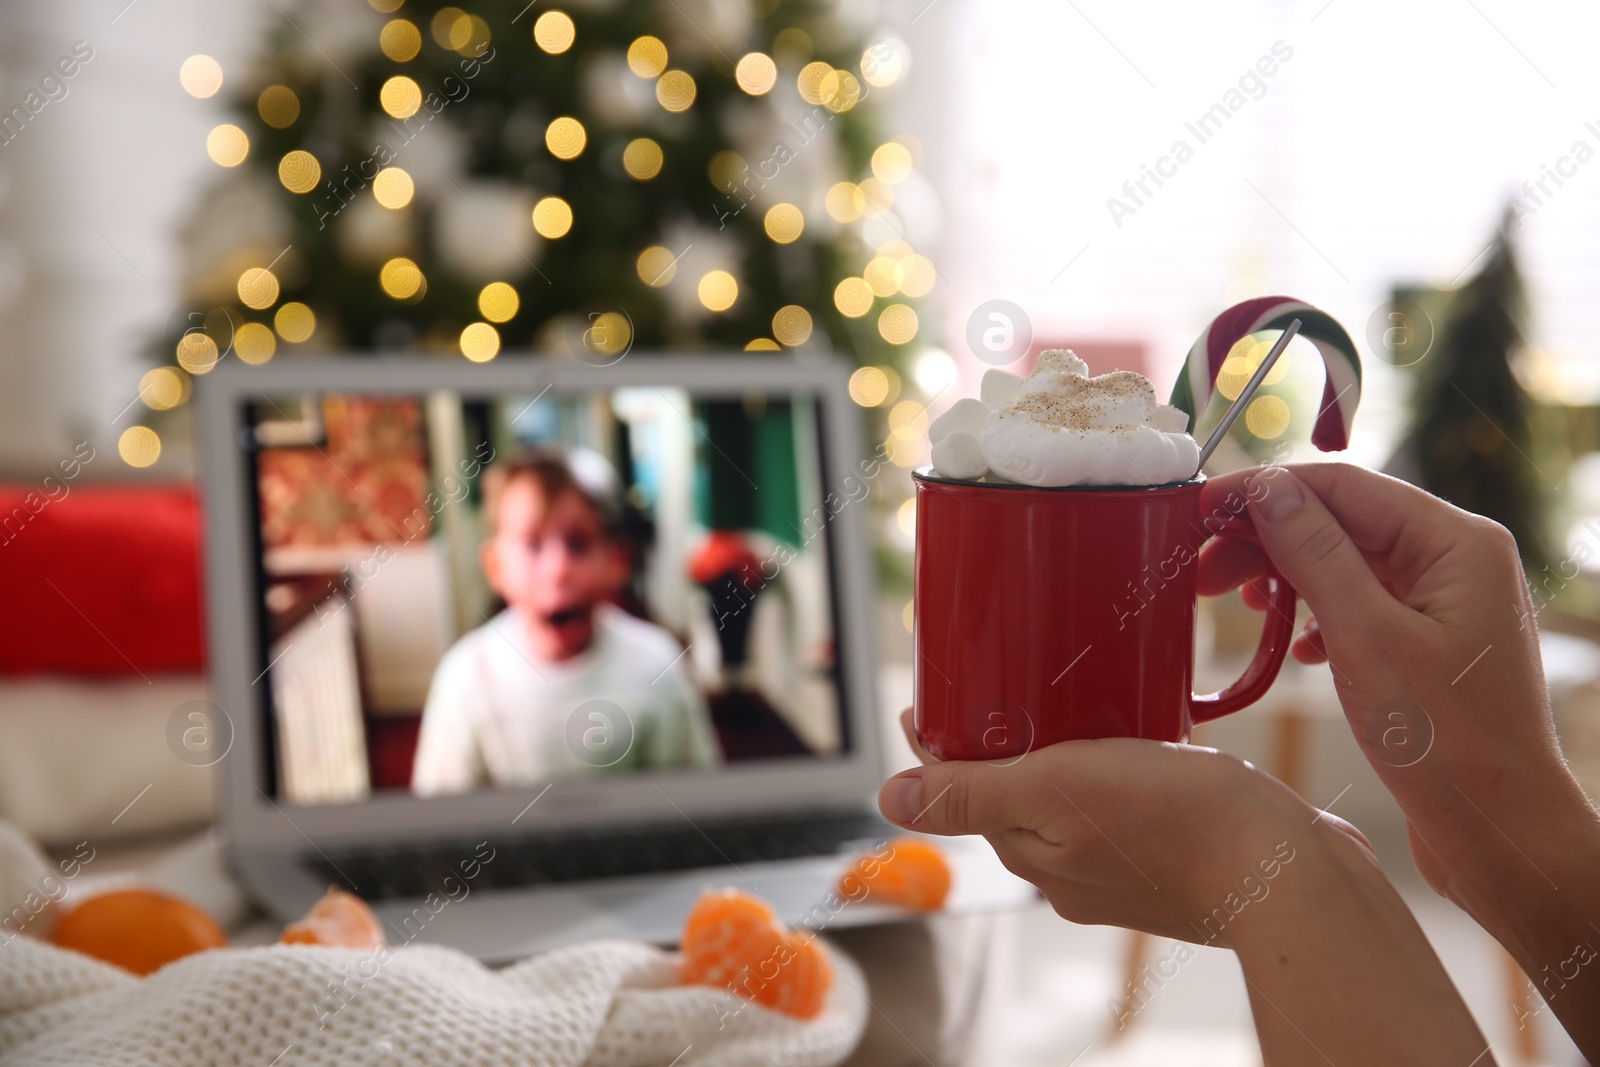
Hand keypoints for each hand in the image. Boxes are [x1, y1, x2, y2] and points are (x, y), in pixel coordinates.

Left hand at [879, 710, 1371, 947]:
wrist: (1294, 872)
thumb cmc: (1181, 825)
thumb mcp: (1057, 789)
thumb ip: (974, 794)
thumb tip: (887, 798)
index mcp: (1033, 854)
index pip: (961, 788)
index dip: (940, 737)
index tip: (934, 687)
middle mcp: (1072, 868)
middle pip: (1012, 791)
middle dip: (999, 740)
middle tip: (1002, 677)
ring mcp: (1125, 864)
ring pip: (1071, 794)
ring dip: (1062, 748)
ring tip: (1071, 692)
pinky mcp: (1176, 851)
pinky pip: (1127, 798)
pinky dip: (1120, 762)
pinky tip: (1141, 728)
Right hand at [1199, 463, 1599, 1057]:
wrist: (1500, 834)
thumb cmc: (1448, 743)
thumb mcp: (1366, 638)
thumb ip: (1315, 554)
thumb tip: (1268, 487)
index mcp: (1457, 542)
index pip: (1343, 484)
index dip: (1265, 491)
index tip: (1201, 510)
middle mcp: (1456, 560)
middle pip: (1341, 521)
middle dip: (1266, 541)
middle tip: (1200, 570)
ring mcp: (1445, 602)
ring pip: (1345, 564)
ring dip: (1284, 578)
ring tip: (1237, 607)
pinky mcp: (1429, 643)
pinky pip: (1358, 605)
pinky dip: (1314, 616)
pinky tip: (1294, 646)